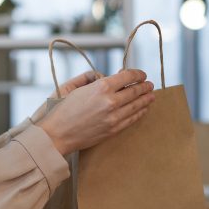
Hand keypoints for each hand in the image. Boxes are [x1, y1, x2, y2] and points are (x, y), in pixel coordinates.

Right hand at [39, 69, 155, 154]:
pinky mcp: (113, 129)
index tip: (141, 74)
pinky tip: (144, 109)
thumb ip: (90, 77)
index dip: (137, 73)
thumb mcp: (74, 86)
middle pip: (135, 90)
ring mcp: (114, 117)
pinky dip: (140, 112)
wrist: (57, 134)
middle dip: (145, 86)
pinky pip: (132, 119)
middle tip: (150, 84)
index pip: (127, 76)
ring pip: (136, 105)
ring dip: (146, 99)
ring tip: (151, 95)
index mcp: (101, 87)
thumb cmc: (62, 109)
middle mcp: (111, 101)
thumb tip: (104, 75)